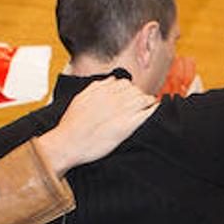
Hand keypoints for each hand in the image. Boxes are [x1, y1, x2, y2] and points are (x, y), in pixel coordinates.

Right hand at [35, 77, 156, 173]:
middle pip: (135, 91)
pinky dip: (154, 111)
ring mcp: (121, 112)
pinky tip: (155, 111)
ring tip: (148, 106)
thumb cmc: (71, 125)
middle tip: (141, 103)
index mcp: (102, 91)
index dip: (130, 90)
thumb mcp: (80, 99)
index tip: (130, 96)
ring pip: (143, 99)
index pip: (125, 84)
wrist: (68, 143)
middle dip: (139, 95)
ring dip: (148, 102)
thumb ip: (96, 88)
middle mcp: (113, 98)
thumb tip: (111, 80)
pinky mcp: (126, 126)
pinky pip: (146, 114)